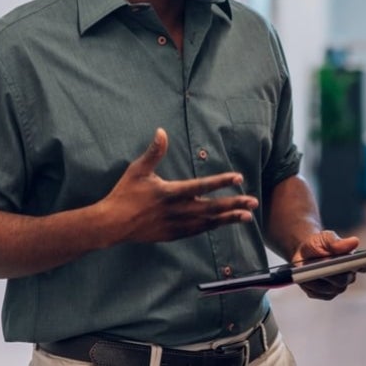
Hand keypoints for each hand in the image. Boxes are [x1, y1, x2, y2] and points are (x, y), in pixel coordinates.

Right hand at [99, 128, 257, 243]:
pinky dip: (213, 226)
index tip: (238, 178)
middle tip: (253, 202)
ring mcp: (177, 225)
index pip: (202, 186)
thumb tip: (162, 131)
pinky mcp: (173, 235)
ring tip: (247, 216)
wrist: (112, 225)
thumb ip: (154, 152)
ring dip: (228, 218)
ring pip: (208, 222)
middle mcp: (178, 211)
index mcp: (171, 193)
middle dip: (234, 204)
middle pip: (212, 208)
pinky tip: (223, 223)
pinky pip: (198, 231)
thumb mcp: (137, 170)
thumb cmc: (124, 194)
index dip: (221, 181)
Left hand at [291, 230, 361, 299]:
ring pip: (331, 289)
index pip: (364, 266)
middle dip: (333, 273)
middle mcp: (348, 277)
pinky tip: (306, 278)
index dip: (361, 266)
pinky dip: (311, 286)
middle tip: (323, 266)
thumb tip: (355, 241)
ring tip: (309, 271)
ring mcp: (337, 287)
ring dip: (319, 280)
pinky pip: (319, 294)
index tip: (353, 264)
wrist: (303, 252)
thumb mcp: (325, 238)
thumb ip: (337, 242)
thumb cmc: (318, 243)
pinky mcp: (325, 294)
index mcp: (353, 262)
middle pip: (344, 280)